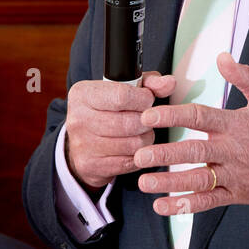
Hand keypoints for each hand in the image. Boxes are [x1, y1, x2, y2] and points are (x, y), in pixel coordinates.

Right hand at [65, 71, 175, 190]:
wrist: (81, 143)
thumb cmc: (107, 110)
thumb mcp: (123, 88)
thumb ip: (149, 83)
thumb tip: (170, 83)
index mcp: (83, 94)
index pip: (122, 96)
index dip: (143, 99)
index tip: (147, 100)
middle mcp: (78, 119)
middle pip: (131, 122)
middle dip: (147, 121)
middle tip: (146, 119)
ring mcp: (83, 144)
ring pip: (135, 144)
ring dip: (145, 138)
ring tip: (140, 132)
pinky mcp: (91, 165)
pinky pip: (130, 161)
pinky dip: (139, 155)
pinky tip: (133, 147)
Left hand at [134, 52, 248, 214]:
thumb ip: (244, 75)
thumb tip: (222, 57)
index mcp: (235, 124)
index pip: (200, 117)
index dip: (172, 116)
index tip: (149, 116)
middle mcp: (232, 150)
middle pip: (195, 152)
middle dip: (165, 154)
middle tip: (141, 154)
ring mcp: (233, 174)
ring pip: (198, 180)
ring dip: (170, 183)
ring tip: (144, 182)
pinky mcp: (235, 193)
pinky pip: (207, 201)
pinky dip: (184, 206)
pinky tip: (163, 206)